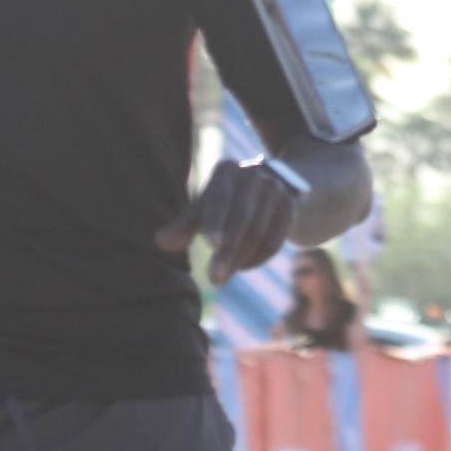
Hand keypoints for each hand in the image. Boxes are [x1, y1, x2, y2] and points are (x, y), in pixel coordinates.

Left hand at [154, 158, 298, 286]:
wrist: (282, 187)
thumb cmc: (231, 200)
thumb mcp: (207, 207)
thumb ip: (184, 224)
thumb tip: (159, 243)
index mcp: (226, 170)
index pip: (219, 198)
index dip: (214, 220)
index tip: (209, 243)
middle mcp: (253, 174)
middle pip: (241, 219)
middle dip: (227, 252)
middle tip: (214, 280)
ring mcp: (276, 190)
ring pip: (258, 232)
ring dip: (239, 260)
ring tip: (221, 277)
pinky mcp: (291, 208)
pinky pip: (274, 241)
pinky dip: (256, 259)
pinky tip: (242, 267)